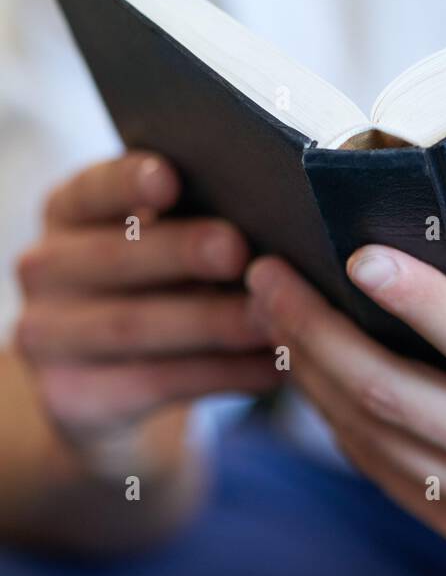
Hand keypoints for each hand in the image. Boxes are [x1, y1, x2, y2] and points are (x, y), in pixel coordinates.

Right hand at [14, 152, 276, 450]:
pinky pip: (151, 383)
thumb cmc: (156, 281)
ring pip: (133, 326)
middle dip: (180, 252)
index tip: (170, 178)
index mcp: (68, 210)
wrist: (104, 378)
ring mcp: (46, 337)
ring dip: (210, 322)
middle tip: (238, 249)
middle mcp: (44, 267)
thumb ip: (192, 220)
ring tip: (270, 316)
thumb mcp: (160, 243)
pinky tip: (271, 366)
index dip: (129, 182)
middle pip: (114, 257)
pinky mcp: (68, 397)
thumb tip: (270, 210)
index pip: (94, 189)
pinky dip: (220, 374)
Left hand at [247, 180, 445, 575]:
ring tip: (267, 308)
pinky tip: (308, 371)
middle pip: (392, 393)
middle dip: (316, 330)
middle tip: (268, 272)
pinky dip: (333, 420)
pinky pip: (379, 471)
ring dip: (310, 370)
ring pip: (369, 435)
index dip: (417, 300)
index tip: (359, 255)